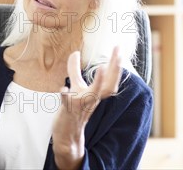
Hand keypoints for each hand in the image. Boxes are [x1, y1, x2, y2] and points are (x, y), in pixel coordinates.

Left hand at [52, 46, 122, 168]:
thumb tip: (76, 52)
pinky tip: (63, 88)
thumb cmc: (73, 109)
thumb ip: (75, 70)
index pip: (110, 78)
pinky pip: (68, 104)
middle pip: (108, 86)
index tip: (118, 47)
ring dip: (97, 83)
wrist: (67, 135)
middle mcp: (92, 99)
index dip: (115, 63)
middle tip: (119, 53)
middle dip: (115, 70)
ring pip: (92, 95)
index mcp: (96, 93)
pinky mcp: (68, 111)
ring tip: (101, 68)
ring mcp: (81, 106)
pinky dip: (66, 96)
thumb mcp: (76, 87)